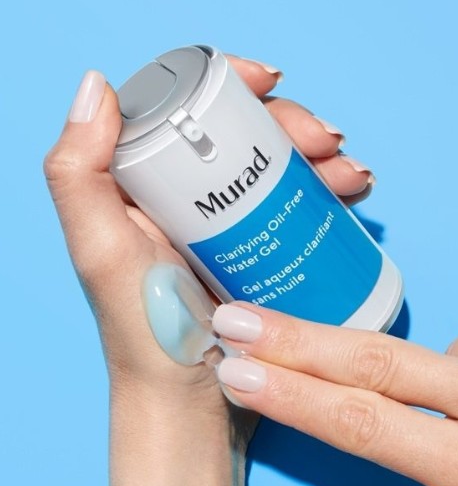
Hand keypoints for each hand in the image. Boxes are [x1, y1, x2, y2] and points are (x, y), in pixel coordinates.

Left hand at [44, 57, 373, 418]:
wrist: (191, 401)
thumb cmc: (145, 334)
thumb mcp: (102, 253)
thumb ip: (78, 174)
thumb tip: (97, 86)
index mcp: (143, 187)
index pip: (187, 112)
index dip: (230, 86)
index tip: (271, 84)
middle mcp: (185, 201)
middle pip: (241, 137)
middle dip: (292, 125)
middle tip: (328, 144)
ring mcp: (225, 229)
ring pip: (275, 170)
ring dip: (320, 159)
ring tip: (351, 177)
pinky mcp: (258, 256)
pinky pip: (295, 210)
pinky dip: (326, 195)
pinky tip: (350, 198)